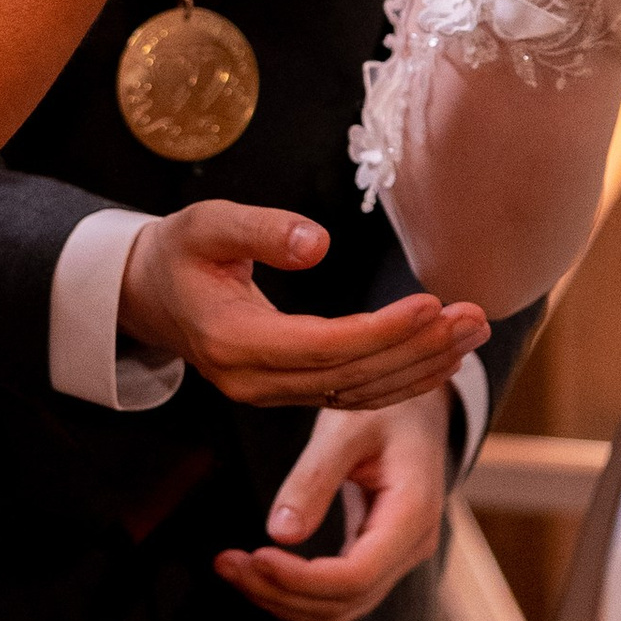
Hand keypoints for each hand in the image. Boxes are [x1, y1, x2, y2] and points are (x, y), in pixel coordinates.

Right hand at [119, 202, 488, 406]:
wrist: (148, 294)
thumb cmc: (179, 251)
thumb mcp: (207, 225)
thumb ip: (260, 231)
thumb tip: (318, 243)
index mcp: (234, 342)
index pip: (323, 345)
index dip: (381, 330)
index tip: (432, 304)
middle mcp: (254, 381)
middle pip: (350, 375)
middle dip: (417, 349)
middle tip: (472, 318)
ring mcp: (270, 394)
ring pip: (358, 392)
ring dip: (420, 366)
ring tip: (472, 332)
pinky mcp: (287, 391)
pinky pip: (351, 395)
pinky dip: (400, 379)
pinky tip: (441, 358)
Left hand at [215, 387, 451, 620]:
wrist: (417, 404)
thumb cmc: (386, 405)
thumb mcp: (346, 427)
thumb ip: (315, 477)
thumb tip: (279, 533)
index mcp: (413, 513)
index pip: (357, 575)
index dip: (302, 579)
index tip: (255, 557)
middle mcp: (412, 545)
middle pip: (345, 601)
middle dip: (281, 592)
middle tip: (226, 564)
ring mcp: (398, 556)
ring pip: (339, 606)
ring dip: (282, 598)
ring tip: (232, 569)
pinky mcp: (378, 556)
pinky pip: (337, 591)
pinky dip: (295, 589)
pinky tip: (259, 569)